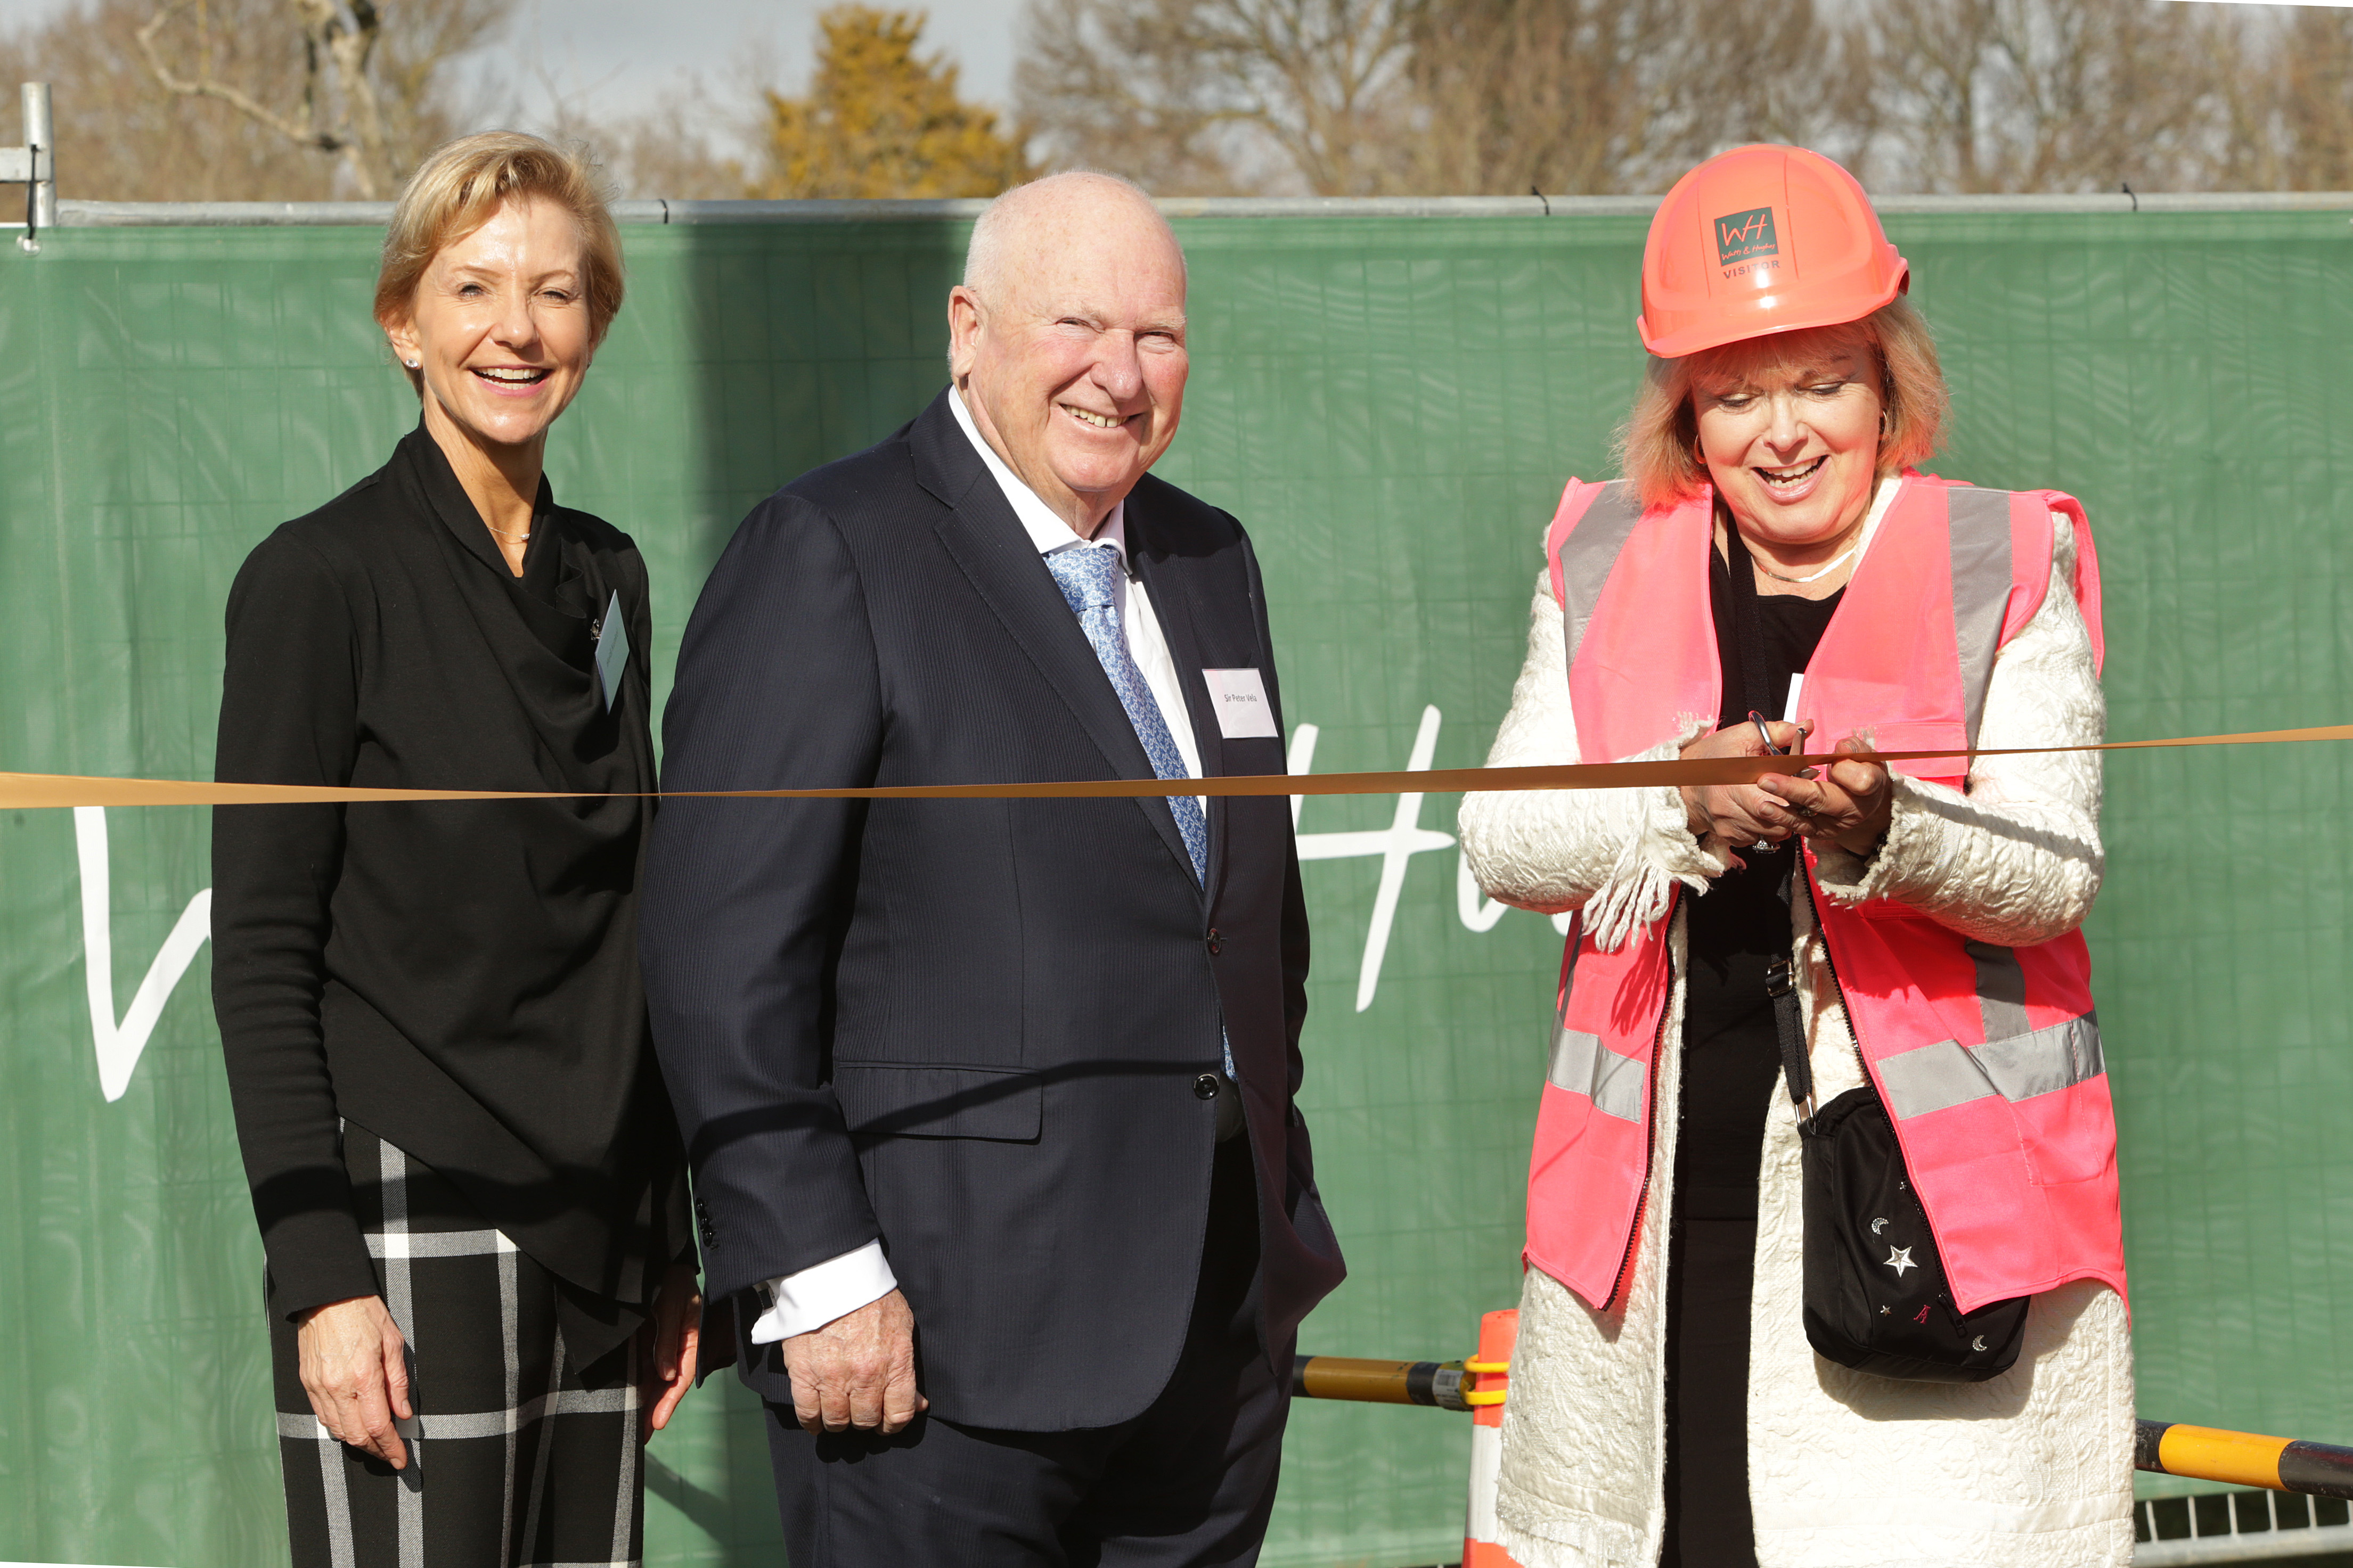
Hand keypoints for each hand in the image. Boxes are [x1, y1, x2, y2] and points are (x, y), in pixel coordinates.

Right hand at [296, 1295, 411, 1468]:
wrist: (327, 1295)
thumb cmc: (365, 1313)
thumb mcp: (393, 1342)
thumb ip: (398, 1381)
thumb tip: (403, 1414)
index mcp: (364, 1376)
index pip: (378, 1426)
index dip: (391, 1448)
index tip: (400, 1458)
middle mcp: (338, 1386)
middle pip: (356, 1435)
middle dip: (375, 1451)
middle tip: (390, 1454)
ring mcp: (319, 1386)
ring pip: (337, 1430)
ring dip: (357, 1442)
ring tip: (375, 1443)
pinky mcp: (307, 1383)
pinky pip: (322, 1416)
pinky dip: (339, 1427)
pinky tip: (352, 1426)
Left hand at [639, 1260, 702, 1440]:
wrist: (659, 1261)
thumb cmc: (672, 1280)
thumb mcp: (671, 1305)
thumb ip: (667, 1338)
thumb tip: (666, 1374)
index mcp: (690, 1338)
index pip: (681, 1375)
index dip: (670, 1400)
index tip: (657, 1421)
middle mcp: (677, 1346)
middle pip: (667, 1383)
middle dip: (656, 1409)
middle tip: (643, 1437)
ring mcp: (661, 1344)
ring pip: (655, 1379)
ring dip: (646, 1402)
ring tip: (635, 1428)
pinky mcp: (647, 1341)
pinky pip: (643, 1367)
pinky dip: (637, 1384)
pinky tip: (628, 1401)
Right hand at [779, 1288, 925, 1435]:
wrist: (833, 1274)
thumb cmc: (871, 1296)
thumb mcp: (903, 1326)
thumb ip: (908, 1368)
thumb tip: (919, 1404)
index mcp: (893, 1363)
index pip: (899, 1414)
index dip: (894, 1423)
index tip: (888, 1421)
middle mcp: (865, 1376)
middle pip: (867, 1421)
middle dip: (867, 1421)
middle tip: (863, 1413)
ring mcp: (832, 1377)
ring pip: (837, 1422)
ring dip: (840, 1423)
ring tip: (841, 1415)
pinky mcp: (803, 1374)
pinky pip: (807, 1413)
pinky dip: (812, 1423)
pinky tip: (817, 1422)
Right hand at [1678, 719, 1810, 850]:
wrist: (1682, 781)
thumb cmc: (1712, 756)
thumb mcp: (1742, 736)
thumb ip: (1777, 731)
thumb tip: (1806, 726)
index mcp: (1735, 783)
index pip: (1777, 799)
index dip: (1795, 794)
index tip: (1799, 786)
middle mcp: (1730, 809)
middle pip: (1778, 822)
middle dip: (1792, 811)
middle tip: (1795, 797)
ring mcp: (1729, 826)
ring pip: (1771, 834)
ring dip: (1781, 821)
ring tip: (1780, 804)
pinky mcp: (1729, 837)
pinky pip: (1758, 839)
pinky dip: (1765, 829)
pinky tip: (1762, 813)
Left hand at [1757, 735, 1891, 854]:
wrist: (1861, 797)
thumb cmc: (1859, 769)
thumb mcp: (1861, 753)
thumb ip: (1852, 747)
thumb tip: (1842, 748)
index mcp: (1870, 786)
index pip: (1861, 781)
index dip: (1846, 770)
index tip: (1833, 759)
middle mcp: (1853, 809)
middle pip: (1824, 800)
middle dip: (1794, 790)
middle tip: (1766, 780)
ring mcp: (1835, 824)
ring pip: (1808, 819)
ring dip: (1782, 811)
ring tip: (1762, 803)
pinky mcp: (1819, 832)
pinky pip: (1799, 827)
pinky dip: (1782, 819)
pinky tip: (1767, 810)